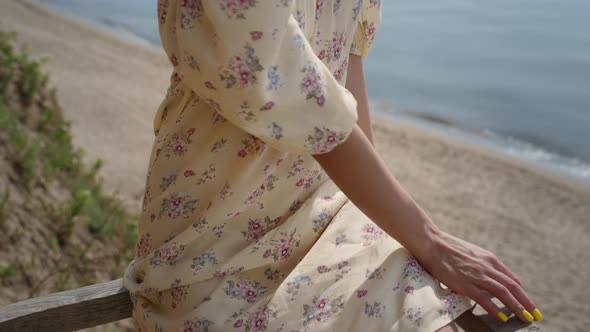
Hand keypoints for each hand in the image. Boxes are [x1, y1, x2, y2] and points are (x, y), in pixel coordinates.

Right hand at [418, 231, 542, 323]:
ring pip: (502, 293)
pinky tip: (501, 316)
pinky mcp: (465, 283)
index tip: (528, 304)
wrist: (433, 243)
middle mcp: (487, 267)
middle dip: (526, 302)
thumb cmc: (449, 248)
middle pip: (512, 287)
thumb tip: (494, 276)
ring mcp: (476, 276)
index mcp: (490, 259)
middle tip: (535, 314)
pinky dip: (494, 308)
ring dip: (516, 307)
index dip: (522, 293)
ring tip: (525, 318)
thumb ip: (485, 265)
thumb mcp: (473, 253)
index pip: (511, 279)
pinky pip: (483, 298)